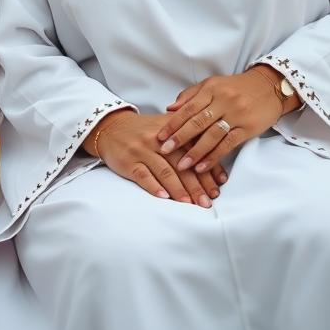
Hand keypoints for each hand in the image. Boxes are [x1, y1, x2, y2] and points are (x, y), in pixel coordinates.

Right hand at [88, 110, 225, 207]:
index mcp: (170, 129)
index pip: (193, 149)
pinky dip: (154, 187)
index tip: (218, 185)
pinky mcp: (128, 161)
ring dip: (179, 189)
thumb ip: (188, 137)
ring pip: (164, 171)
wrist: (111, 127)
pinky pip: (142, 175)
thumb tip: (213, 160)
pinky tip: (164, 198)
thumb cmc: (144, 131)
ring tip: (191, 204)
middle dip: (197, 184)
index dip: (207, 168)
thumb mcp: (166, 126)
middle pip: (181, 163)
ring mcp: (141, 150)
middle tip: (208, 201)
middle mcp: (157, 139)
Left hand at [155, 67, 295, 174]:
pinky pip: (228, 144)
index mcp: (211, 89)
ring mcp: (236, 115)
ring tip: (182, 165)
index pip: (188, 108)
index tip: (159, 136)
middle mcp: (222, 101)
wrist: (269, 86)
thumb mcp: (212, 84)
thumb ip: (190, 96)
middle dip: (179, 138)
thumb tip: (170, 109)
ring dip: (195, 152)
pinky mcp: (247, 128)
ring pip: (212, 135)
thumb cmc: (236, 87)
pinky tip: (203, 166)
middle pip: (197, 122)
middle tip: (164, 151)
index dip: (173, 123)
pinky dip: (214, 156)